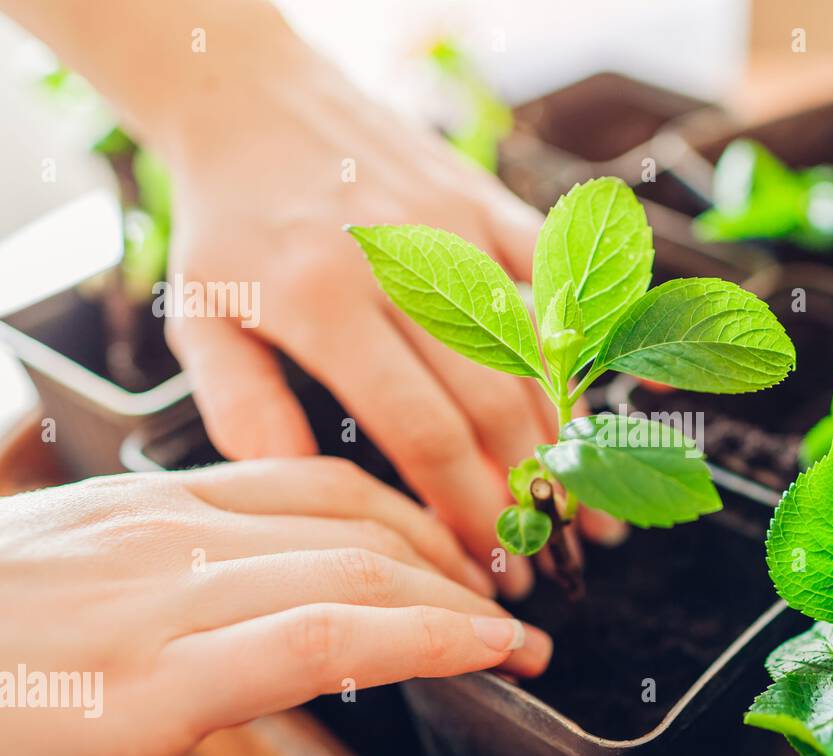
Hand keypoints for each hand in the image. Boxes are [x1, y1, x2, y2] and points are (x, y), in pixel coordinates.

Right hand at [0, 458, 550, 755]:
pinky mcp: (156, 678)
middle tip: (509, 597)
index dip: (407, 517)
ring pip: (357, 567)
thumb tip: (214, 586)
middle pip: (354, 523)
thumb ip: (137, 565)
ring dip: (459, 600)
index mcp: (142, 508)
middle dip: (449, 559)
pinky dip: (424, 637)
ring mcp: (163, 598)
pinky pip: (327, 635)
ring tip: (517, 633)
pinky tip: (483, 650)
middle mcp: (165, 534)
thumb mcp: (50, 576)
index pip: (314, 487)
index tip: (457, 553)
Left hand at [161, 48, 621, 597]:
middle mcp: (405, 264)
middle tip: (545, 556)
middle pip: (495, 403)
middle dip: (530, 494)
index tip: (490, 566)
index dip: (470, 510)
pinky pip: (561, 272)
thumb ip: (245, 411)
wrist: (256, 107)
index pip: (424, 433)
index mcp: (327, 305)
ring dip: (570, 439)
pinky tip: (625, 394)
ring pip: (537, 350)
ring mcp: (456, 228)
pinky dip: (596, 335)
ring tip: (591, 509)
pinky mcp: (487, 202)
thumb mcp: (201, 320)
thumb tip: (306, 491)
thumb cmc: (229, 225)